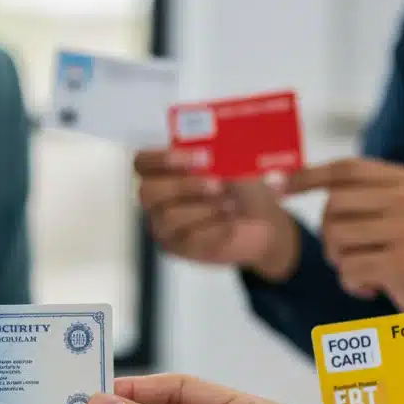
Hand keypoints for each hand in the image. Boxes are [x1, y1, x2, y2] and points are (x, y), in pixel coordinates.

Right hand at [134, 150, 300, 281]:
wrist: (261, 223)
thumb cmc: (241, 189)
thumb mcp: (230, 166)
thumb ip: (213, 156)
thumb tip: (208, 155)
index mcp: (162, 173)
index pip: (142, 162)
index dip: (162, 158)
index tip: (200, 156)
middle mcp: (156, 200)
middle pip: (148, 191)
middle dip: (184, 185)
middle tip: (217, 184)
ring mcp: (163, 226)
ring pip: (170, 217)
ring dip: (205, 208)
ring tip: (231, 205)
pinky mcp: (178, 248)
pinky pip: (189, 238)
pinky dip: (216, 228)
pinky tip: (232, 224)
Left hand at [289, 158, 403, 313]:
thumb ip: (369, 197)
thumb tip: (299, 180)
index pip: (347, 169)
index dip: (307, 176)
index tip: (276, 184)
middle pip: (332, 207)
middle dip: (328, 237)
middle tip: (349, 256)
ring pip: (335, 238)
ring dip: (340, 262)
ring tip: (366, 272)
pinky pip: (347, 268)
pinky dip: (351, 284)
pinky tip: (374, 289)